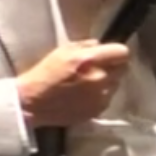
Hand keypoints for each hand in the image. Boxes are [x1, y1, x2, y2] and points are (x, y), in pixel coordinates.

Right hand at [16, 40, 131, 128]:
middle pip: (123, 68)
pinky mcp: (99, 109)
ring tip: (89, 84)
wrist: (33, 102)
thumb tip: (101, 45)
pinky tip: (85, 96)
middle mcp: (100, 77)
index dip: (117, 52)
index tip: (111, 54)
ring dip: (107, 82)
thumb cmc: (45, 74)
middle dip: (113, 66)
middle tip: (98, 68)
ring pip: (116, 84)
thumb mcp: (62, 51)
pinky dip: (101, 96)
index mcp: (90, 60)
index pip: (122, 52)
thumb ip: (86, 46)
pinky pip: (108, 98)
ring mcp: (102, 96)